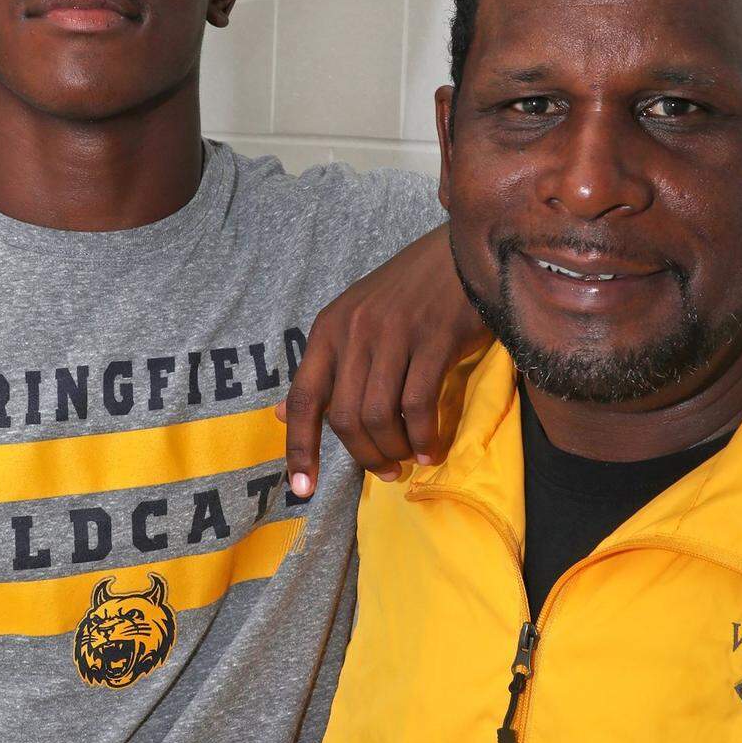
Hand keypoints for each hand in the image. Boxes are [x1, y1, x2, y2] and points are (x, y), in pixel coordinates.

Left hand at [276, 224, 489, 496]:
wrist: (460, 251)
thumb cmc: (407, 292)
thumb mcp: (354, 320)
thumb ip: (323, 369)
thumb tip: (281, 415)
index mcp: (328, 329)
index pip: (304, 398)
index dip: (300, 449)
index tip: (302, 490)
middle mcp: (354, 330)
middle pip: (346, 417)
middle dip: (364, 455)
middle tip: (387, 471)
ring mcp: (393, 334)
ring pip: (380, 415)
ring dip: (395, 450)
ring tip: (410, 458)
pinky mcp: (434, 339)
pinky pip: (419, 405)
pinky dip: (425, 436)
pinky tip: (433, 449)